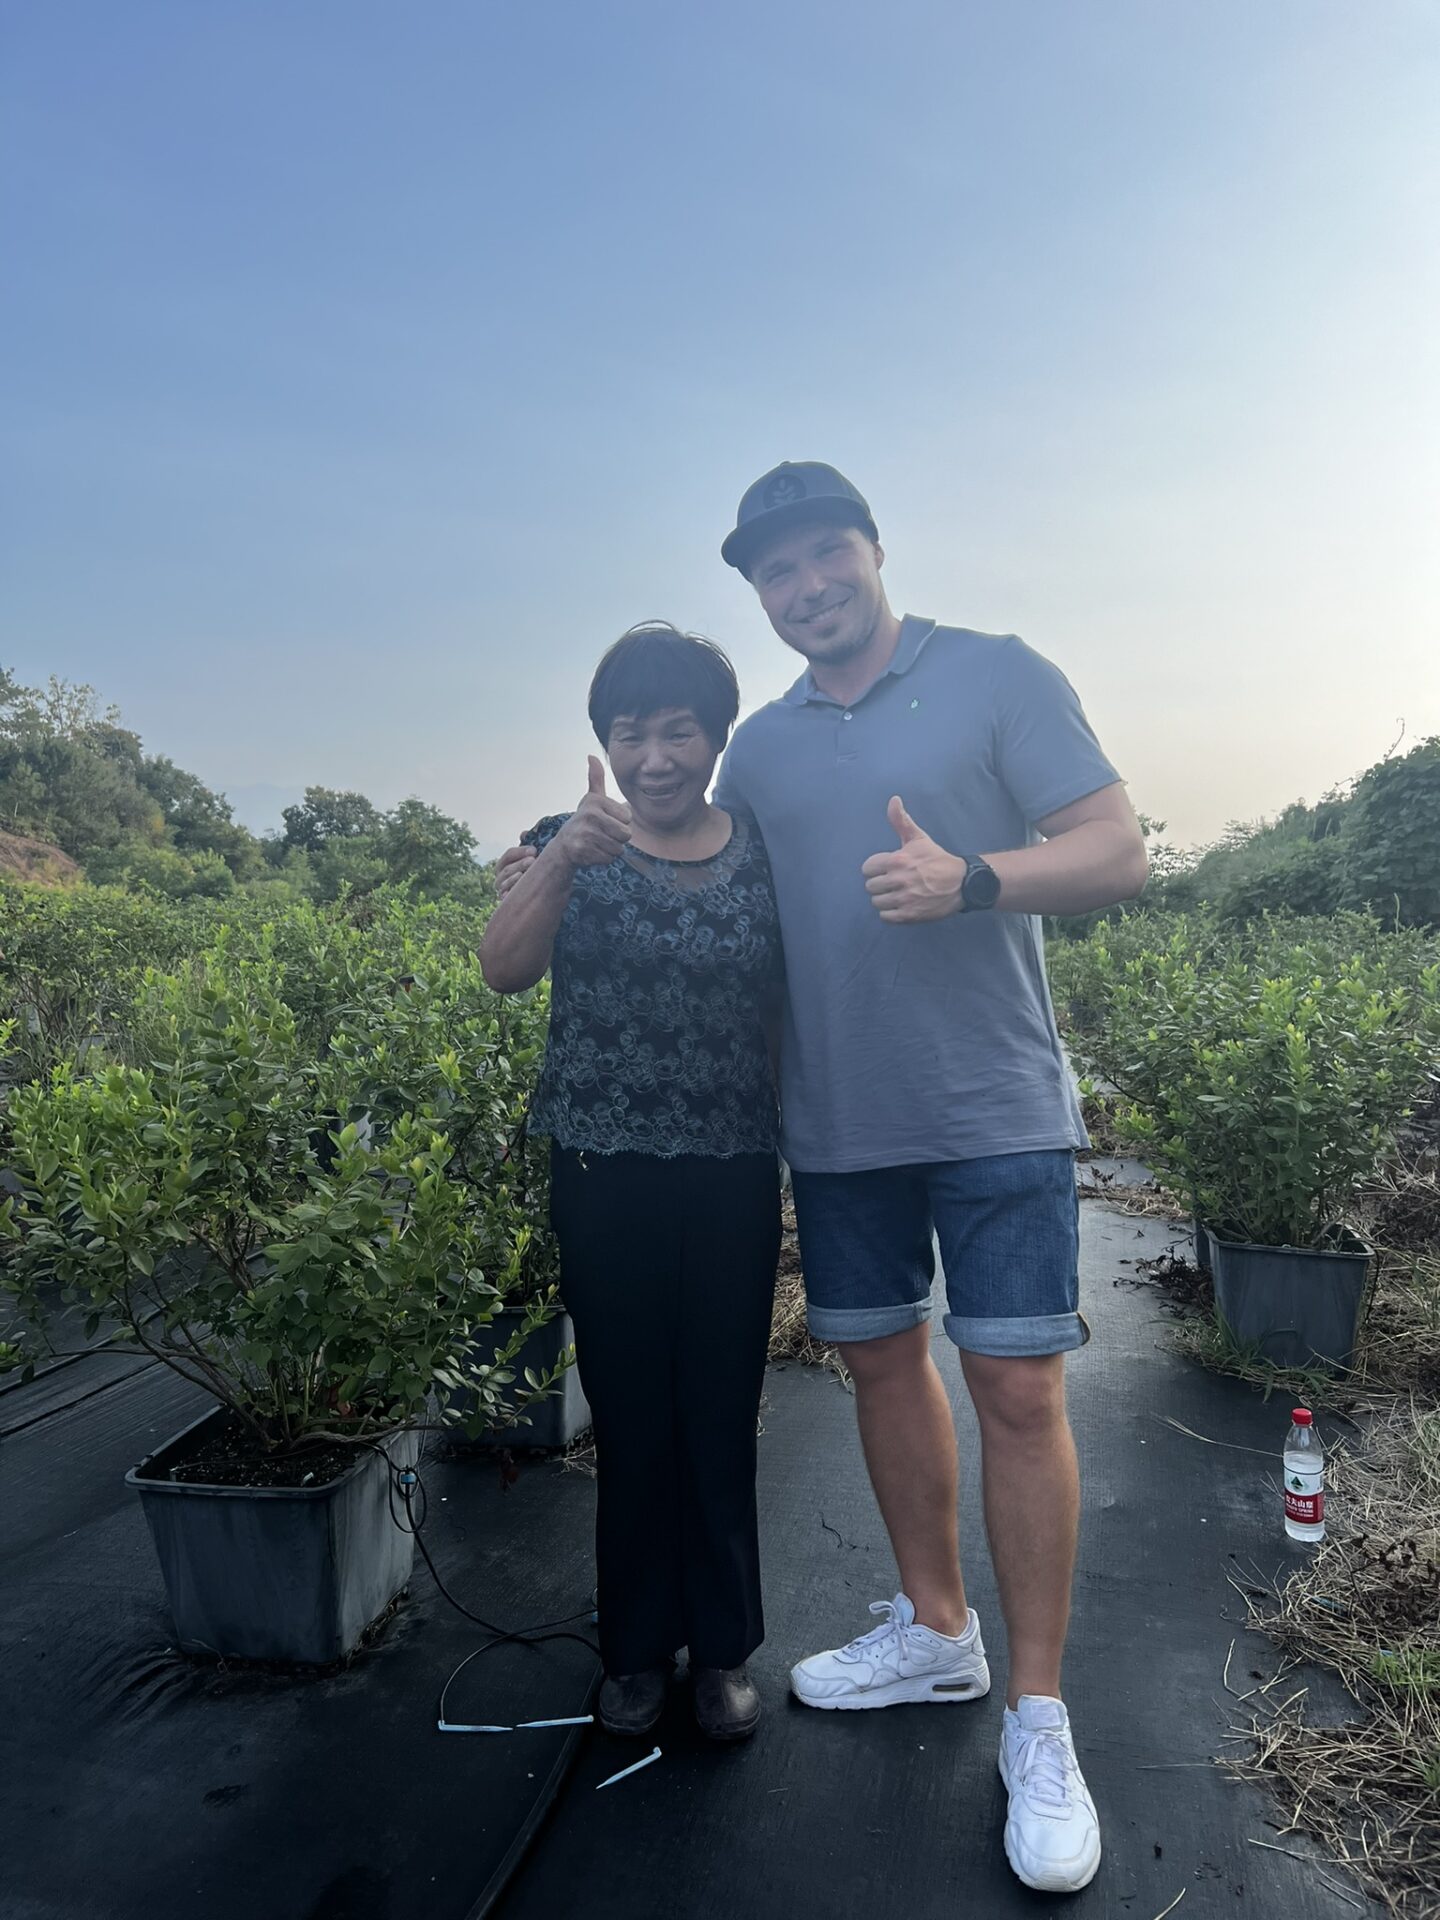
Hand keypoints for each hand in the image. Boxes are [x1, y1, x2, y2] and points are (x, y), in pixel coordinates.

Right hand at [495, 843, 535, 899]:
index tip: (534, 850)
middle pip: (507, 869)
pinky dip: (511, 891)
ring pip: (506, 882)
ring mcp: (502, 890)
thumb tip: (524, 833)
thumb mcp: (528, 860)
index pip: (509, 855)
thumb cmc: (529, 874)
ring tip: (526, 872)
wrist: (531, 898)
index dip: (520, 852)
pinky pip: (506, 897)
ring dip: (516, 876)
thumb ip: (526, 848)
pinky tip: (520, 887)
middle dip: (520, 863)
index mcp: (503, 864)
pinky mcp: (505, 902)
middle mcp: (500, 877)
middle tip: (533, 860)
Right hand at [553, 756, 632, 869]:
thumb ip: (596, 778)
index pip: (628, 818)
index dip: (620, 822)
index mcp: (596, 801)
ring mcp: (585, 834)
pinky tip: (592, 851)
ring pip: (618, 848)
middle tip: (603, 834)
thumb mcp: (591, 798)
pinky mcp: (583, 851)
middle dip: (618, 838)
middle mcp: (589, 815)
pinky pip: (609, 859)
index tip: (605, 820)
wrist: (564, 845)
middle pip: (626, 834)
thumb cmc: (584, 820)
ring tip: (597, 842)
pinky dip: (603, 858)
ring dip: (611, 849)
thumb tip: (592, 756)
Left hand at [861, 797, 966, 922]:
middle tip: (893, 882)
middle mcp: (898, 880)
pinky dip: (890, 913)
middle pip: (870, 887)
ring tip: (896, 894)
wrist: (961, 883)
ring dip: (884, 899)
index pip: (867, 869)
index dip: (875, 869)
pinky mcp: (909, 915)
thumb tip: (893, 799)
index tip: (887, 869)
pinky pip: (885, 917)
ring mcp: (903, 899)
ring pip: (876, 902)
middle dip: (879, 884)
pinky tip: (900, 905)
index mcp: (897, 860)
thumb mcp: (918, 838)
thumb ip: (901, 820)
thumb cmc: (936, 859)